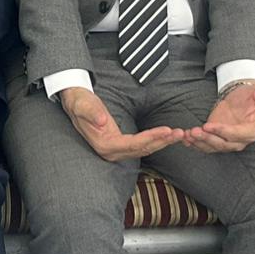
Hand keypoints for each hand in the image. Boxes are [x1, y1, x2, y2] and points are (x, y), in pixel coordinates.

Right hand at [59, 86, 183, 161]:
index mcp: (103, 144)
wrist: (74, 102)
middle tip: (179, 133)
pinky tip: (167, 136)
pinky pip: (141, 145)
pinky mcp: (121, 144)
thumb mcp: (82, 104)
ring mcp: (116, 149)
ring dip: (162, 142)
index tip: (166, 130)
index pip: (132, 144)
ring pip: (144, 149)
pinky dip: (156, 141)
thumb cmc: (79, 102)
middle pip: (142, 149)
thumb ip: (91, 113)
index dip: (151, 138)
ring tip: (179, 134)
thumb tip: (102, 122)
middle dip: (162, 141)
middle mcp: (111, 151)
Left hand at [183, 82, 254, 152]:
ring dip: (198, 142)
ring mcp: (225, 142)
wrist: (240, 98)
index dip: (222, 131)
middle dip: (207, 139)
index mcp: (250, 132)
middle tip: (194, 131)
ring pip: (211, 147)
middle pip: (222, 144)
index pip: (236, 135)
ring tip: (187, 134)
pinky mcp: (214, 140)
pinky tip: (184, 138)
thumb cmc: (251, 96)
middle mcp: (238, 141)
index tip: (208, 125)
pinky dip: (193, 143)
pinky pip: (203, 145)